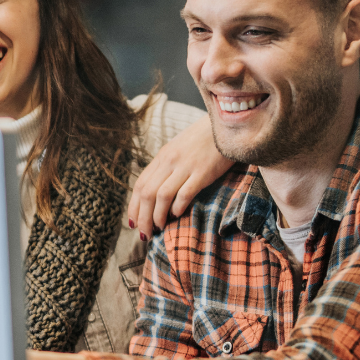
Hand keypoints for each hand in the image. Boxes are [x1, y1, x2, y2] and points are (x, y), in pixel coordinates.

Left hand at [125, 114, 232, 239]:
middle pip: (147, 193)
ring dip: (157, 216)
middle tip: (144, 233)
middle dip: (142, 216)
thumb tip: (156, 192)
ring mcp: (185, 166)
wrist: (226, 126)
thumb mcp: (180, 149)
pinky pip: (184, 193)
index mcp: (163, 156)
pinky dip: (177, 207)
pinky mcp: (203, 172)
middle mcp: (170, 161)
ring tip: (159, 228)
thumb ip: (168, 167)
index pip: (140, 184)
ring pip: (161, 195)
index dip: (134, 206)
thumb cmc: (204, 140)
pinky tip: (177, 215)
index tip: (133, 222)